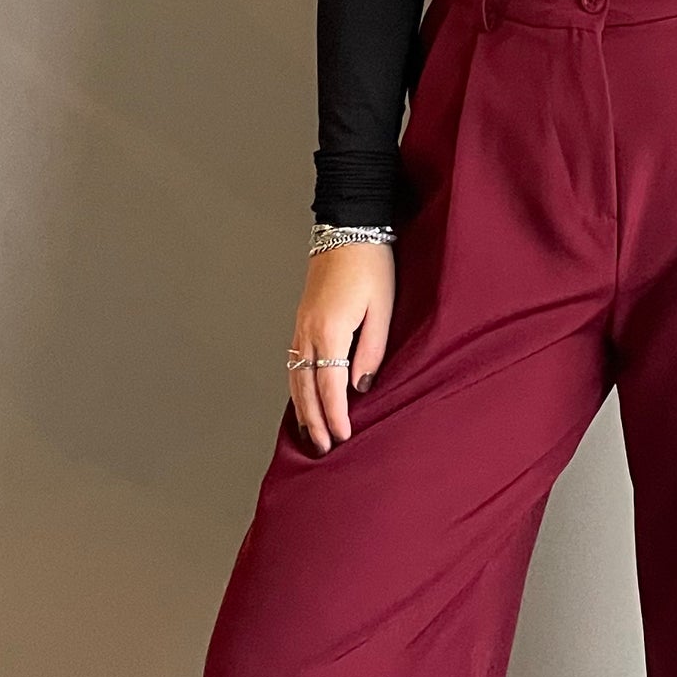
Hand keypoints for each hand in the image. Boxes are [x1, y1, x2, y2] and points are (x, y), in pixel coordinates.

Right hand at [289, 241, 394, 452]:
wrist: (348, 228)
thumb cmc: (371, 265)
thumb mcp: (383, 308)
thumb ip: (372, 350)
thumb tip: (361, 387)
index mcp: (330, 330)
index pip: (330, 386)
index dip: (335, 415)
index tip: (343, 437)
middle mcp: (308, 332)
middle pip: (305, 387)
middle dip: (313, 420)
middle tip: (323, 448)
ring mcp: (300, 326)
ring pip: (294, 377)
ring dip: (301, 407)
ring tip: (309, 433)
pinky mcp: (301, 320)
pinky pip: (293, 362)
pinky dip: (296, 386)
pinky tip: (302, 398)